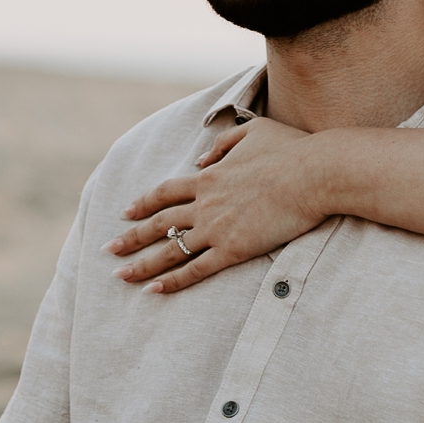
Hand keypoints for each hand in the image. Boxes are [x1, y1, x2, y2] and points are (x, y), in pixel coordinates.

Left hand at [108, 117, 324, 292]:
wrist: (314, 173)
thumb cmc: (291, 150)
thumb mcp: (252, 132)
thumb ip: (222, 145)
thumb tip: (201, 163)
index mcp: (209, 177)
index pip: (166, 192)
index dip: (143, 203)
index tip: (125, 212)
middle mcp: (205, 203)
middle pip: (158, 223)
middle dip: (131, 237)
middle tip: (109, 248)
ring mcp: (216, 228)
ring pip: (170, 250)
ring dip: (142, 264)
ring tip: (120, 276)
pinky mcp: (233, 249)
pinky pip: (195, 270)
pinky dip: (172, 281)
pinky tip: (154, 291)